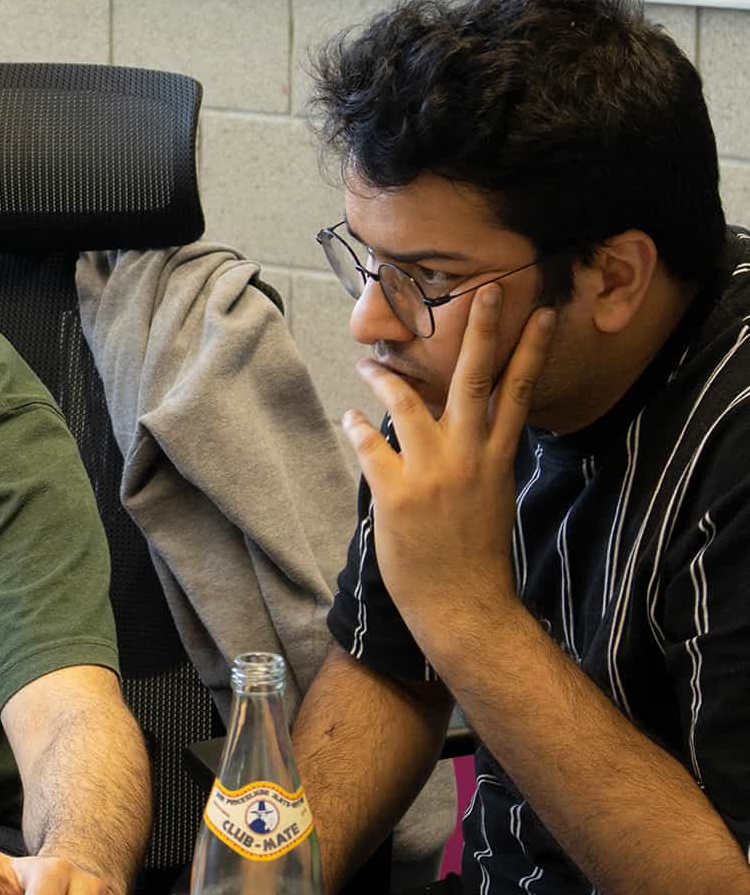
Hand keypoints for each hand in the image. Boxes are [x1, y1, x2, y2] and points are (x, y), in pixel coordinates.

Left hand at [343, 284, 556, 635]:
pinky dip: (357, 427)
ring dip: (385, 377)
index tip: (543, 313)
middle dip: (481, 330)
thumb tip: (465, 426)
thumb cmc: (475, 554)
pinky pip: (369, 445)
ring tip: (370, 363)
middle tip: (485, 289)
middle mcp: (469, 457)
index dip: (531, 349)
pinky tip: (351, 418)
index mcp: (497, 458)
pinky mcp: (395, 494)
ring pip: (408, 403)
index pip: (520, 391)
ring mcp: (431, 473)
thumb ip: (480, 456)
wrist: (463, 605)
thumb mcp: (492, 496)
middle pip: (476, 379)